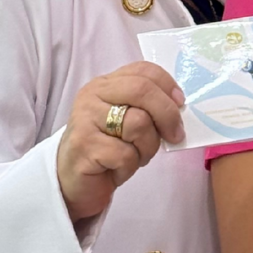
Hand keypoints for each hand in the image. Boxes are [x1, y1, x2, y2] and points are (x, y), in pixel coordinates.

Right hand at [56, 63, 185, 222]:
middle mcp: (92, 96)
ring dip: (147, 147)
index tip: (180, 104)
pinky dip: (130, 166)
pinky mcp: (84, 146)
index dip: (168, 86)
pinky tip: (117, 169)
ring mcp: (84, 120)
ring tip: (135, 156)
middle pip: (142, 90)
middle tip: (175, 135)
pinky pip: (126, 154)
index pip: (143, 70)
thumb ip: (148, 107)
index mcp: (105, 84)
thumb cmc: (107, 150)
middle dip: (167, 115)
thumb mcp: (128, 122)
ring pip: (139, 124)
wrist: (72, 181)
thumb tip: (179, 107)